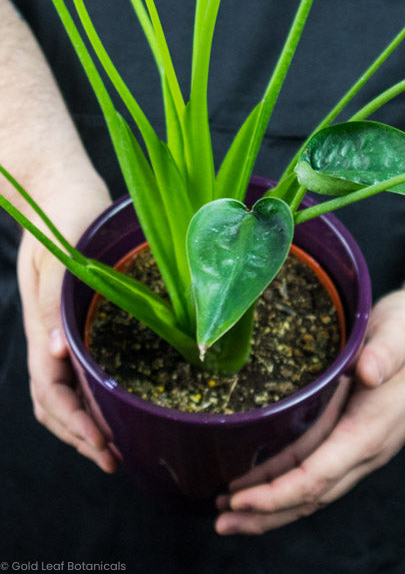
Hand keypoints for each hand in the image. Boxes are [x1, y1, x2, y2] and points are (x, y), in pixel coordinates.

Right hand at [17, 177, 116, 472]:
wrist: (59, 191)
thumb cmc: (62, 219)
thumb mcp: (55, 260)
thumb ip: (52, 305)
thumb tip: (56, 354)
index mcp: (44, 324)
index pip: (51, 390)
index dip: (74, 423)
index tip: (102, 446)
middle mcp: (51, 333)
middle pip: (54, 400)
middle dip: (80, 435)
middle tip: (114, 459)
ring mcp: (61, 328)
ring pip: (62, 390)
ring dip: (83, 422)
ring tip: (112, 445)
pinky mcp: (77, 318)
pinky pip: (77, 367)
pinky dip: (90, 394)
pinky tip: (111, 403)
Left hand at [215, 270, 404, 534]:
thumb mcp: (399, 334)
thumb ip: (384, 354)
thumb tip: (368, 370)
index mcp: (371, 431)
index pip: (317, 476)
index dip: (276, 494)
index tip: (238, 501)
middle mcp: (369, 449)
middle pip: (312, 496)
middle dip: (266, 513)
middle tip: (220, 522)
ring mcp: (365, 447)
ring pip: (316, 492)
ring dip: (275, 508)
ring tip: (233, 516)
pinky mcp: (360, 437)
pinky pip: (322, 474)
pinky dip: (291, 488)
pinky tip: (269, 486)